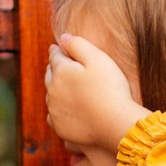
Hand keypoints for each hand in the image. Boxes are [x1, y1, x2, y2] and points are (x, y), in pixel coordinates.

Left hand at [45, 31, 150, 150]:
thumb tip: (62, 37)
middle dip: (54, 68)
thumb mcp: (98, 59)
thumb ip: (78, 45)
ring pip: (50, 96)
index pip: (55, 57)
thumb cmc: (111, 89)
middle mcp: (53, 91)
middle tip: (57, 64)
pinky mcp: (61, 128)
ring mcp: (55, 111)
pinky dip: (57, 110)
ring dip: (54, 89)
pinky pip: (54, 116)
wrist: (116, 124)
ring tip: (61, 87)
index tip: (58, 47)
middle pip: (50, 75)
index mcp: (61, 72)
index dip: (58, 50)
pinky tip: (64, 110)